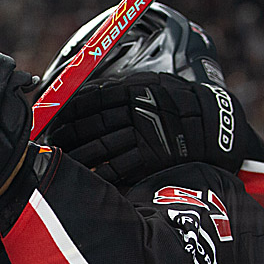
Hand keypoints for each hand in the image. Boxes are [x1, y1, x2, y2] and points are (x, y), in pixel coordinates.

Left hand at [45, 72, 249, 185]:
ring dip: (76, 158)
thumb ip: (120, 91)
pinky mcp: (151, 158)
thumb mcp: (151, 85)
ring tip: (60, 164)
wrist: (215, 124)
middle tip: (48, 146)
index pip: (87, 101)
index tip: (52, 123)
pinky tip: (85, 179)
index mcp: (132, 90)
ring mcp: (143, 135)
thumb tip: (82, 98)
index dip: (65, 114)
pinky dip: (97, 175)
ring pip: (99, 148)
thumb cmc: (178, 104)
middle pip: (89, 125)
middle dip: (65, 137)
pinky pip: (117, 168)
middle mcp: (135, 111)